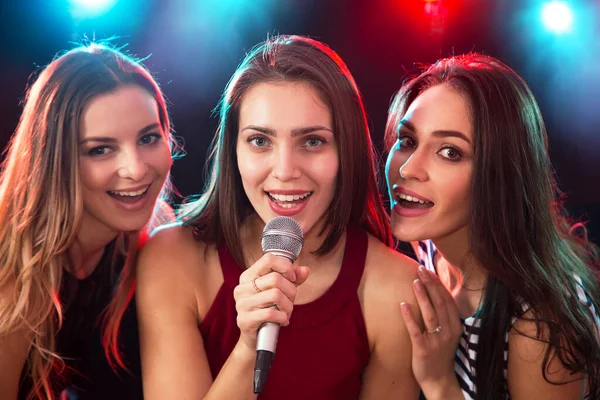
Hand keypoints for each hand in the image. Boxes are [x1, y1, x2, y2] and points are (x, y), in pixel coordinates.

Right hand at [233, 253, 309, 349]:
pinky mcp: (244, 320)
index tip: (292, 278)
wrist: (255, 337)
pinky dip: (282, 317)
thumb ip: (293, 279)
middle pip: (275, 279)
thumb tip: (305, 270)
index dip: (285, 267)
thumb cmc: (268, 309)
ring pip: (275, 295)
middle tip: (291, 300)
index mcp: (249, 276)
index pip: (268, 259)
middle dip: (291, 291)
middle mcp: (242, 288)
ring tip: (286, 312)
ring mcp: (241, 304)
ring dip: (288, 306)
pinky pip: (271, 313)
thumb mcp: (282, 291)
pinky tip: (282, 320)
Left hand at [400, 266, 462, 397]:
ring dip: (422, 296)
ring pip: (430, 314)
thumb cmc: (440, 353)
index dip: (438, 284)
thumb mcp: (448, 334)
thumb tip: (435, 293)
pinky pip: (415, 330)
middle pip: (440, 303)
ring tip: (414, 281)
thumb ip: (444, 316)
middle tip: (420, 269)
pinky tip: (403, 305)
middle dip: (430, 285)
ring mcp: (436, 341)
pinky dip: (409, 317)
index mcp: (455, 326)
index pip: (447, 300)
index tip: (429, 270)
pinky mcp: (423, 349)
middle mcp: (448, 332)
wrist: (439, 380)